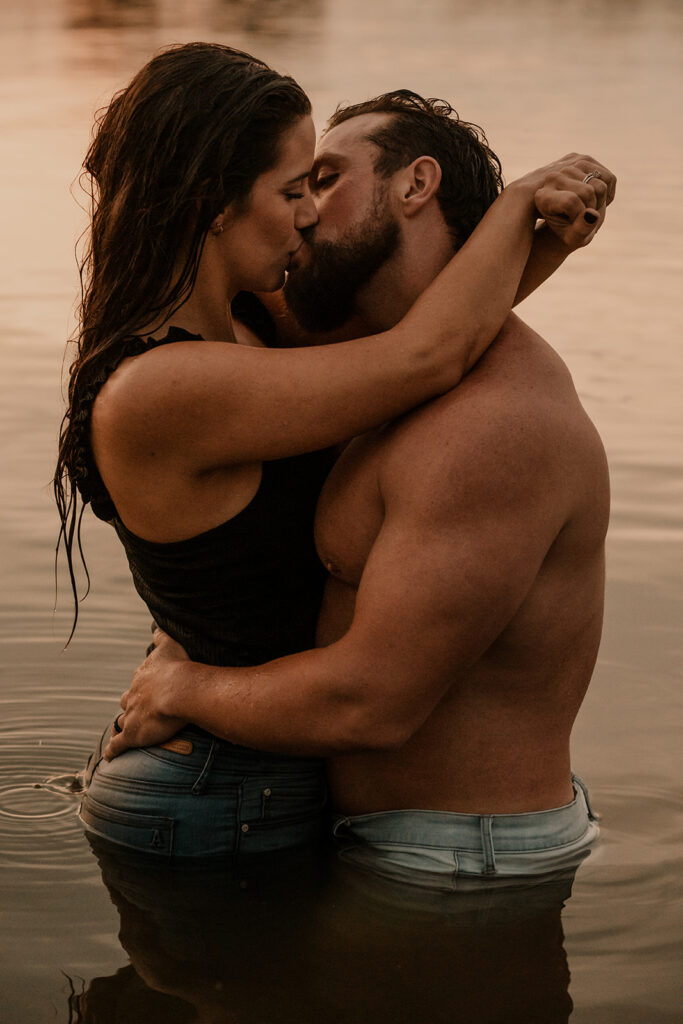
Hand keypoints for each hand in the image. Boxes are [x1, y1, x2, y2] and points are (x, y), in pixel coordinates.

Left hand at [103, 629, 189, 759]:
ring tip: (126, 730)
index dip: (143, 687)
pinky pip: (118, 745)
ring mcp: (132, 715)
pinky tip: (110, 756)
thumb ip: (161, 635)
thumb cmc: (178, 667)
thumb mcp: (170, 645)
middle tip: (139, 710)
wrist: (180, 689)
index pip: (139, 682)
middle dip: (132, 705)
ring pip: (123, 720)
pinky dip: (113, 750)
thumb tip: (156, 627)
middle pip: (128, 700)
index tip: (149, 689)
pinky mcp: (133, 735)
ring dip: (124, 725)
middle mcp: (133, 695)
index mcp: (142, 677)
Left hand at [510, 153, 615, 248]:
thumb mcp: (573, 238)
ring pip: (600, 185)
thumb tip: (592, 215)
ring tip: (589, 208)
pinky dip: (609, 193)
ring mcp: (568, 165)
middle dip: (593, 209)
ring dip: (602, 202)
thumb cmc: (568, 231)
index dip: (581, 216)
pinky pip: (609, 178)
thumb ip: (580, 230)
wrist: (568, 217)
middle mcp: (552, 177)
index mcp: (542, 196)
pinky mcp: (584, 159)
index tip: (575, 223)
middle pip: (588, 192)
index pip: (571, 201)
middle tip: (585, 216)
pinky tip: (597, 199)